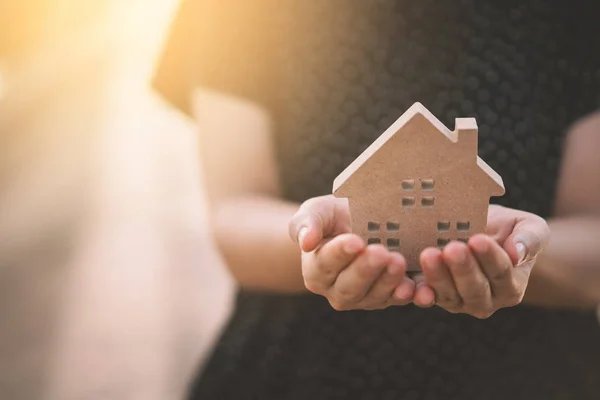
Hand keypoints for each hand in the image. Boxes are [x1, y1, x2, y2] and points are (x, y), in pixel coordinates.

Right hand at [289, 195, 415, 309]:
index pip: (325, 264)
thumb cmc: (333, 217)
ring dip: (389, 281)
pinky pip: (401, 300)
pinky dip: (413, 296)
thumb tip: (305, 241)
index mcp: (316, 272)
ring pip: (375, 296)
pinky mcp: (390, 298)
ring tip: (399, 262)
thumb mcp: (316, 211)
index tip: (355, 241)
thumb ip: (306, 223)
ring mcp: (365, 298)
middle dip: (366, 270)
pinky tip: (422, 290)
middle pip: (350, 287)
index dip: (340, 254)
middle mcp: (337, 291)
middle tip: (380, 252)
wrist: (359, 223)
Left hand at [414, 205, 549, 318]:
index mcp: (511, 285)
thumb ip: (530, 238)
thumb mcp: (528, 226)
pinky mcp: (434, 297)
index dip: (490, 257)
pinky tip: (410, 283)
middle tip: (452, 248)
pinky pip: (426, 297)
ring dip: (438, 277)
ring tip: (429, 254)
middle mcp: (486, 300)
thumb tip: (518, 253)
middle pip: (474, 288)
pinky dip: (418, 292)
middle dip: (463, 268)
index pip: (502, 272)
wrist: (480, 231)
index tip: (478, 239)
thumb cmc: (507, 229)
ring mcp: (458, 301)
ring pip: (449, 294)